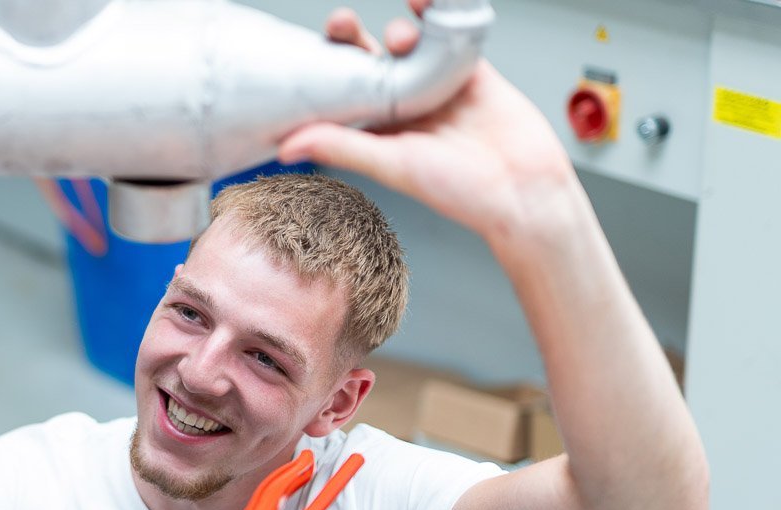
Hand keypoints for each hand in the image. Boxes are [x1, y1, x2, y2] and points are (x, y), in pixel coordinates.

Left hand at [280, 1, 578, 244]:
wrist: (523, 188)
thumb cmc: (460, 191)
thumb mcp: (391, 165)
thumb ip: (341, 148)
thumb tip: (286, 147)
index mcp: (377, 128)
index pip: (342, 90)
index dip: (326, 68)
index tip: (313, 52)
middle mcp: (403, 104)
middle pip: (369, 60)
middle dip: (353, 37)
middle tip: (342, 23)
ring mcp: (436, 84)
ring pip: (408, 43)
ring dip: (399, 31)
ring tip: (401, 37)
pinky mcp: (470, 70)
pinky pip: (451, 32)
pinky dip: (439, 12)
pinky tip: (425, 1)